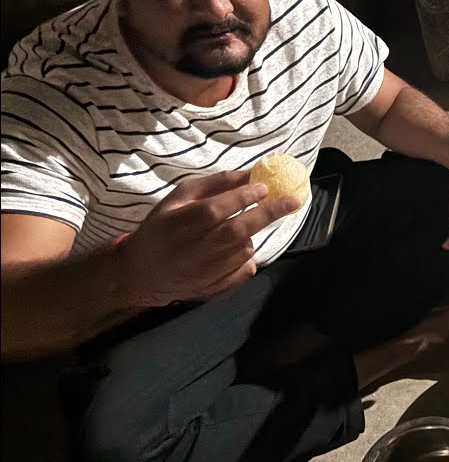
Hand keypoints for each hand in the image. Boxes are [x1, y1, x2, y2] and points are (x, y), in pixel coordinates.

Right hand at [119, 170, 299, 306]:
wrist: (141, 272)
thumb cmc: (161, 228)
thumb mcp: (178, 198)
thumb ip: (213, 185)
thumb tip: (249, 174)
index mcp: (181, 223)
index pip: (217, 208)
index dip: (243, 197)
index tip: (264, 187)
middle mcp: (195, 249)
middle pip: (238, 230)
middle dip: (269, 213)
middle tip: (293, 201)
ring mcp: (206, 272)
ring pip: (244, 249)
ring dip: (250, 235)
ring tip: (234, 230)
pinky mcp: (214, 288)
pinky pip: (244, 269)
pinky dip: (246, 258)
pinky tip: (233, 251)